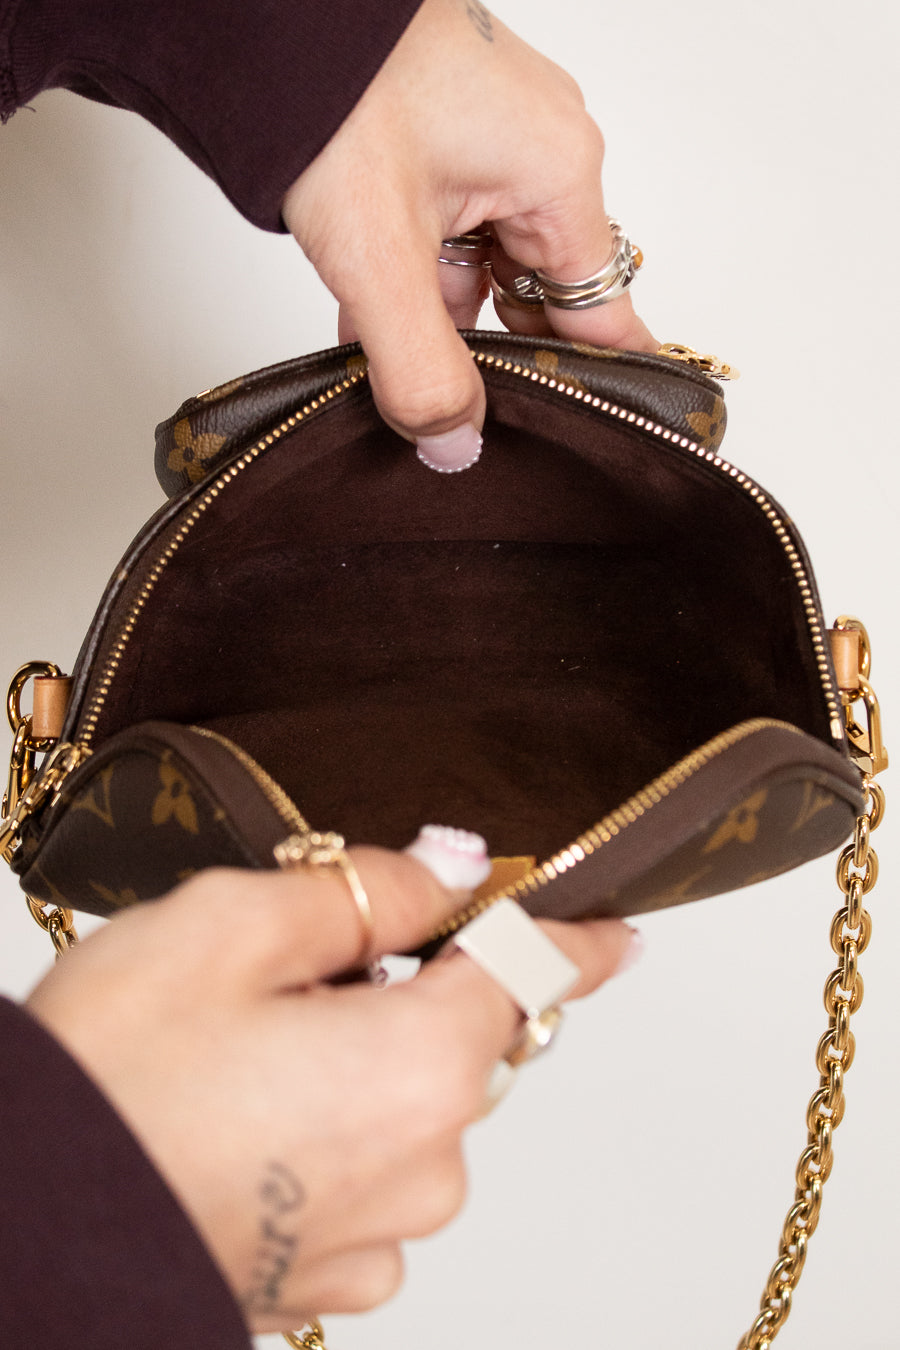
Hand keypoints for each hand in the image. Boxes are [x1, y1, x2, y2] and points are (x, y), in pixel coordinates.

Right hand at [26, 847, 635, 1331]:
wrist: (27, 1235)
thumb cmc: (109, 1084)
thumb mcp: (230, 928)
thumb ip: (366, 891)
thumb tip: (451, 867)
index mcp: (422, 1064)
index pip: (537, 976)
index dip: (579, 940)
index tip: (618, 932)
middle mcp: (425, 1163)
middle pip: (461, 1039)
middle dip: (408, 990)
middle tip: (294, 972)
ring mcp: (378, 1230)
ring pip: (408, 1108)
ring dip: (359, 1065)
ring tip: (241, 1056)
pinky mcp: (328, 1273)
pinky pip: (368, 1177)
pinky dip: (331, 1136)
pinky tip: (243, 1123)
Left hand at [282, 0, 656, 468]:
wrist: (253, 4)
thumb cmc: (327, 83)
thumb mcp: (378, 255)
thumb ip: (420, 367)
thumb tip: (455, 444)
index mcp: (558, 173)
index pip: (603, 311)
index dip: (598, 383)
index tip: (601, 436)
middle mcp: (537, 150)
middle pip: (537, 295)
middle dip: (491, 357)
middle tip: (456, 419)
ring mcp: (487, 136)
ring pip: (480, 268)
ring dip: (434, 320)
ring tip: (390, 368)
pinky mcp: (437, 131)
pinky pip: (442, 231)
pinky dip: (408, 280)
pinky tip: (366, 324)